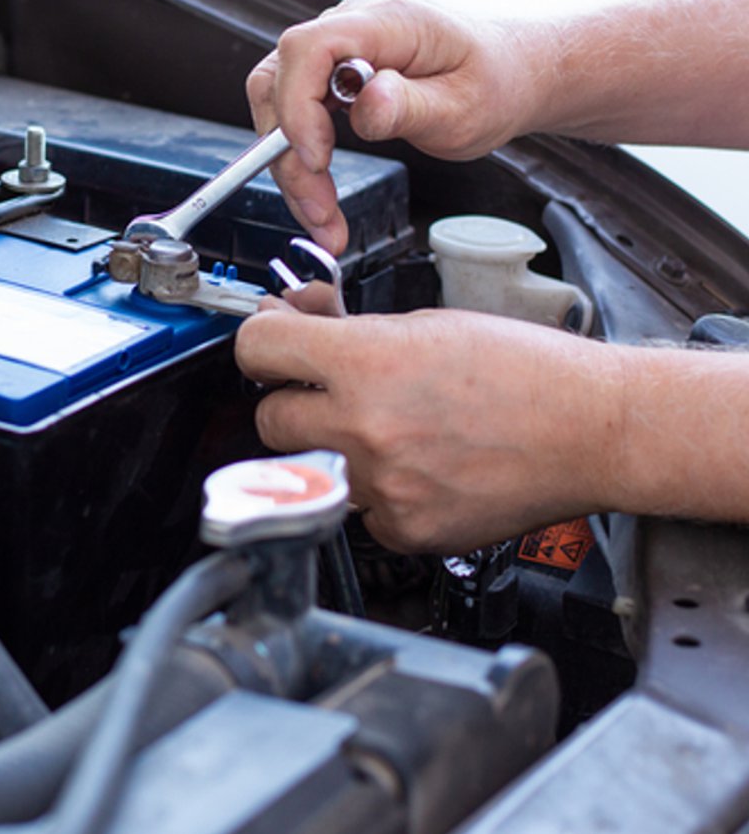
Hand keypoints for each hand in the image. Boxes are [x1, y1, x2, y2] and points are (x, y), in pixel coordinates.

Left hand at [234, 297, 627, 553]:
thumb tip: (297, 321)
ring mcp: (382, 487)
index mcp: (365, 364)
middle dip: (293, 401)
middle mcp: (364, 428)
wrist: (594, 429)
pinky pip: (357, 510)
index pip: (257, 349)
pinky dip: (374, 492)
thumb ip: (350, 331)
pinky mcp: (405, 530)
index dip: (261, 342)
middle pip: (269, 418)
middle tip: (328, 392)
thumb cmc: (525, 370)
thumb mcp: (425, 323)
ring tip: (386, 429)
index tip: (272, 345)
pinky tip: (415, 467)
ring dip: (331, 448)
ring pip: (310, 468)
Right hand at [246, 0, 537, 252]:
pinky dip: (300, 160)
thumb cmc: (493, 83)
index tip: (317, 159)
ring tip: (321, 215)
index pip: (309, 48)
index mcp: (388, 22)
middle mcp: (353, 28)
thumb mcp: (465, 107)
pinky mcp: (332, 75)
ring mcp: (338, 51)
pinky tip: (320, 195)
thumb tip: (366, 104)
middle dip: (287, 153)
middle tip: (318, 209)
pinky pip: (295, 115)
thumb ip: (411, 106)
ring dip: (289, 165)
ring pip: (279, 103)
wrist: (508, 75)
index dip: (298, 105)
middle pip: (279, 81)